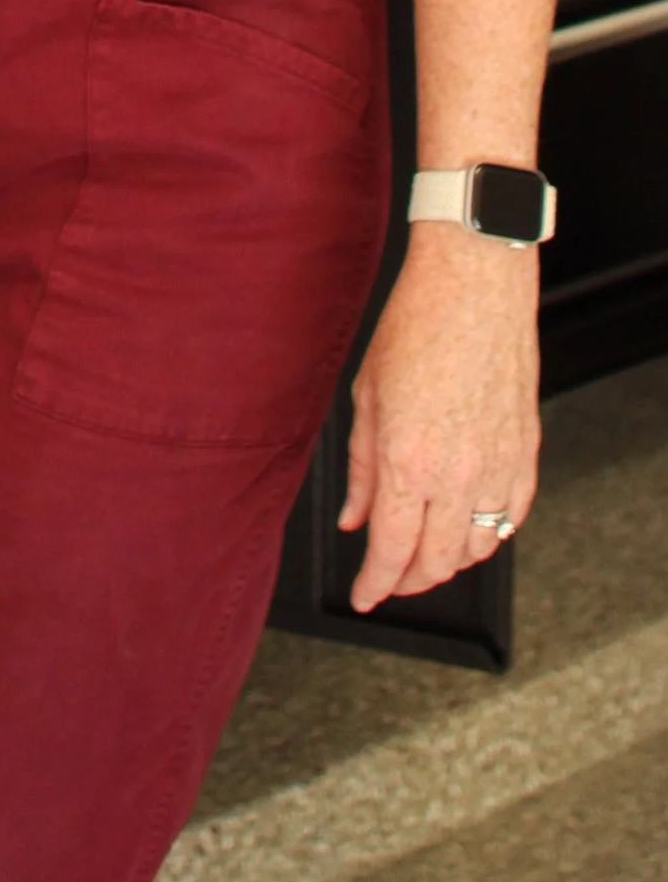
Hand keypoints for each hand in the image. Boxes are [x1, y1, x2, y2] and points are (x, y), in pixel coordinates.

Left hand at [340, 224, 539, 608]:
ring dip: (450, 560)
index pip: (390, 549)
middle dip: (408, 579)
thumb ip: (360, 466)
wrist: (474, 287)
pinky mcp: (526, 454)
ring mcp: (498, 468)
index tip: (364, 595)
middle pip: (436, 562)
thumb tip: (354, 517)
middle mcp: (456, 474)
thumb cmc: (417, 326)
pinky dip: (490, 533)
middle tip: (390, 575)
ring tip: (426, 551)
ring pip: (479, 548)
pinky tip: (469, 525)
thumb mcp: (366, 395)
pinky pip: (512, 517)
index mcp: (406, 460)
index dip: (375, 583)